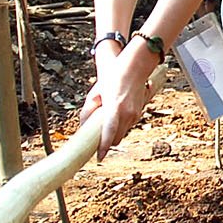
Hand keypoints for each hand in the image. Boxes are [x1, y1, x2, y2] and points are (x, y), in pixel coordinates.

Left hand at [81, 43, 160, 160]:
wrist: (136, 66)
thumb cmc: (115, 76)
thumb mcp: (96, 91)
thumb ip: (89, 110)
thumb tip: (83, 125)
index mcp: (115, 107)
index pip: (109, 133)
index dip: (104, 147)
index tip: (99, 157)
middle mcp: (127, 113)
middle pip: (116, 139)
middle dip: (107, 142)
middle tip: (96, 139)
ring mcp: (135, 114)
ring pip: (122, 133)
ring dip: (113, 134)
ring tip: (105, 122)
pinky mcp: (139, 113)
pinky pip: (127, 126)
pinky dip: (120, 126)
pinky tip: (115, 115)